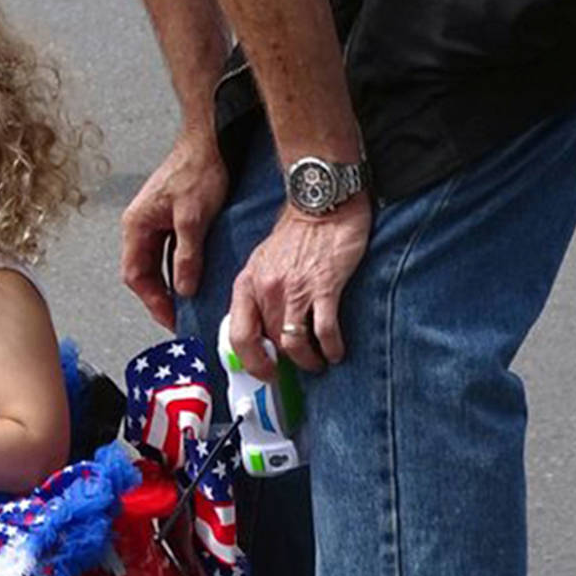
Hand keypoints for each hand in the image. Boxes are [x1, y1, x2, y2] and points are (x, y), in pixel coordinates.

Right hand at [121, 128, 228, 329]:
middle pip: (142, 271)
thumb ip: (186, 257)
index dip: (152, 300)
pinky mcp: (169, 216)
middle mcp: (139, 225)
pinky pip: (167, 250)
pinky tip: (193, 277)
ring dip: (168, 283)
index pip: (135, 274)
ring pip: (155, 262)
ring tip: (188, 303)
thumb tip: (182, 290)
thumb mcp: (193, 219)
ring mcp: (153, 220)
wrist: (210, 140)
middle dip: (159, 296)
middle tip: (180, 317)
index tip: (171, 318)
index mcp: (136, 225)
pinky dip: (177, 267)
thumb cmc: (198, 171)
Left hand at [227, 197, 369, 375]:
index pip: (239, 335)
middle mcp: (267, 290)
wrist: (321, 202)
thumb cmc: (296, 232)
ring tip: (319, 361)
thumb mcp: (263, 261)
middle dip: (285, 364)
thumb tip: (262, 325)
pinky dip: (331, 348)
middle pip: (271, 344)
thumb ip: (260, 292)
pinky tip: (336, 351)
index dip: (251, 362)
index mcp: (248, 284)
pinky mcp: (325, 287)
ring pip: (295, 344)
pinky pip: (325, 331)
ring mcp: (295, 290)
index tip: (265, 372)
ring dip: (309, 360)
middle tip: (299, 367)